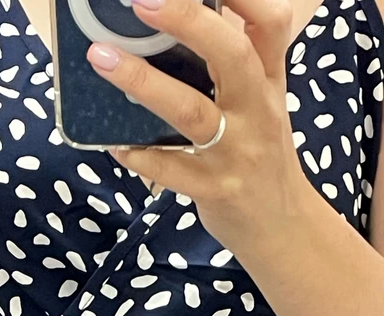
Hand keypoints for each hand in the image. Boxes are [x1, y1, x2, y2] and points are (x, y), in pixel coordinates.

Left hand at [86, 0, 309, 258]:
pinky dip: (138, 154)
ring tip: (102, 58)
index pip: (271, 23)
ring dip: (143, 81)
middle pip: (231, 55)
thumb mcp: (264, 101)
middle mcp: (257, 111)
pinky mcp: (214, 190)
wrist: (281, 225)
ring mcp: (235, 153)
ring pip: (192, 111)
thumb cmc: (262, 154)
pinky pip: (170, 170)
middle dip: (188, 20)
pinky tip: (112, 141)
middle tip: (142, 1)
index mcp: (269, 82)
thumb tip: (192, 13)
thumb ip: (241, 58)